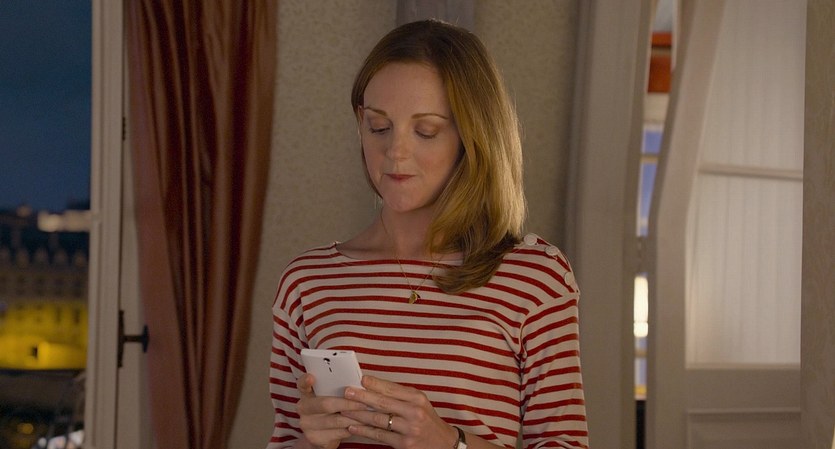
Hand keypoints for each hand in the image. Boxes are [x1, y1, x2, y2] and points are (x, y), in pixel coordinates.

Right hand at [295, 373, 366, 448]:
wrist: (322, 436)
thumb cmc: (331, 412)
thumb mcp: (330, 398)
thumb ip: (337, 390)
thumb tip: (360, 382)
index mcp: (306, 394)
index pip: (302, 385)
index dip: (305, 381)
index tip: (311, 378)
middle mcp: (304, 408)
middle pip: (325, 404)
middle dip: (348, 403)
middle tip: (364, 403)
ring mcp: (307, 424)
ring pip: (335, 420)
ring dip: (354, 417)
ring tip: (368, 414)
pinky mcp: (315, 438)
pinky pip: (339, 433)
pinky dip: (353, 429)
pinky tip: (362, 425)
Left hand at [340, 375, 457, 448]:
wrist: (443, 443)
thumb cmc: (427, 419)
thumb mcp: (419, 402)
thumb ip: (400, 395)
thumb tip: (373, 385)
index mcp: (417, 398)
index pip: (392, 388)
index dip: (375, 384)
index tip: (361, 379)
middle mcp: (414, 412)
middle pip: (383, 402)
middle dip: (363, 397)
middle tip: (347, 392)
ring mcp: (409, 429)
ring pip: (378, 420)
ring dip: (359, 414)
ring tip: (345, 410)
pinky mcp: (404, 444)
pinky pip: (380, 435)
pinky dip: (364, 431)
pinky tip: (353, 426)